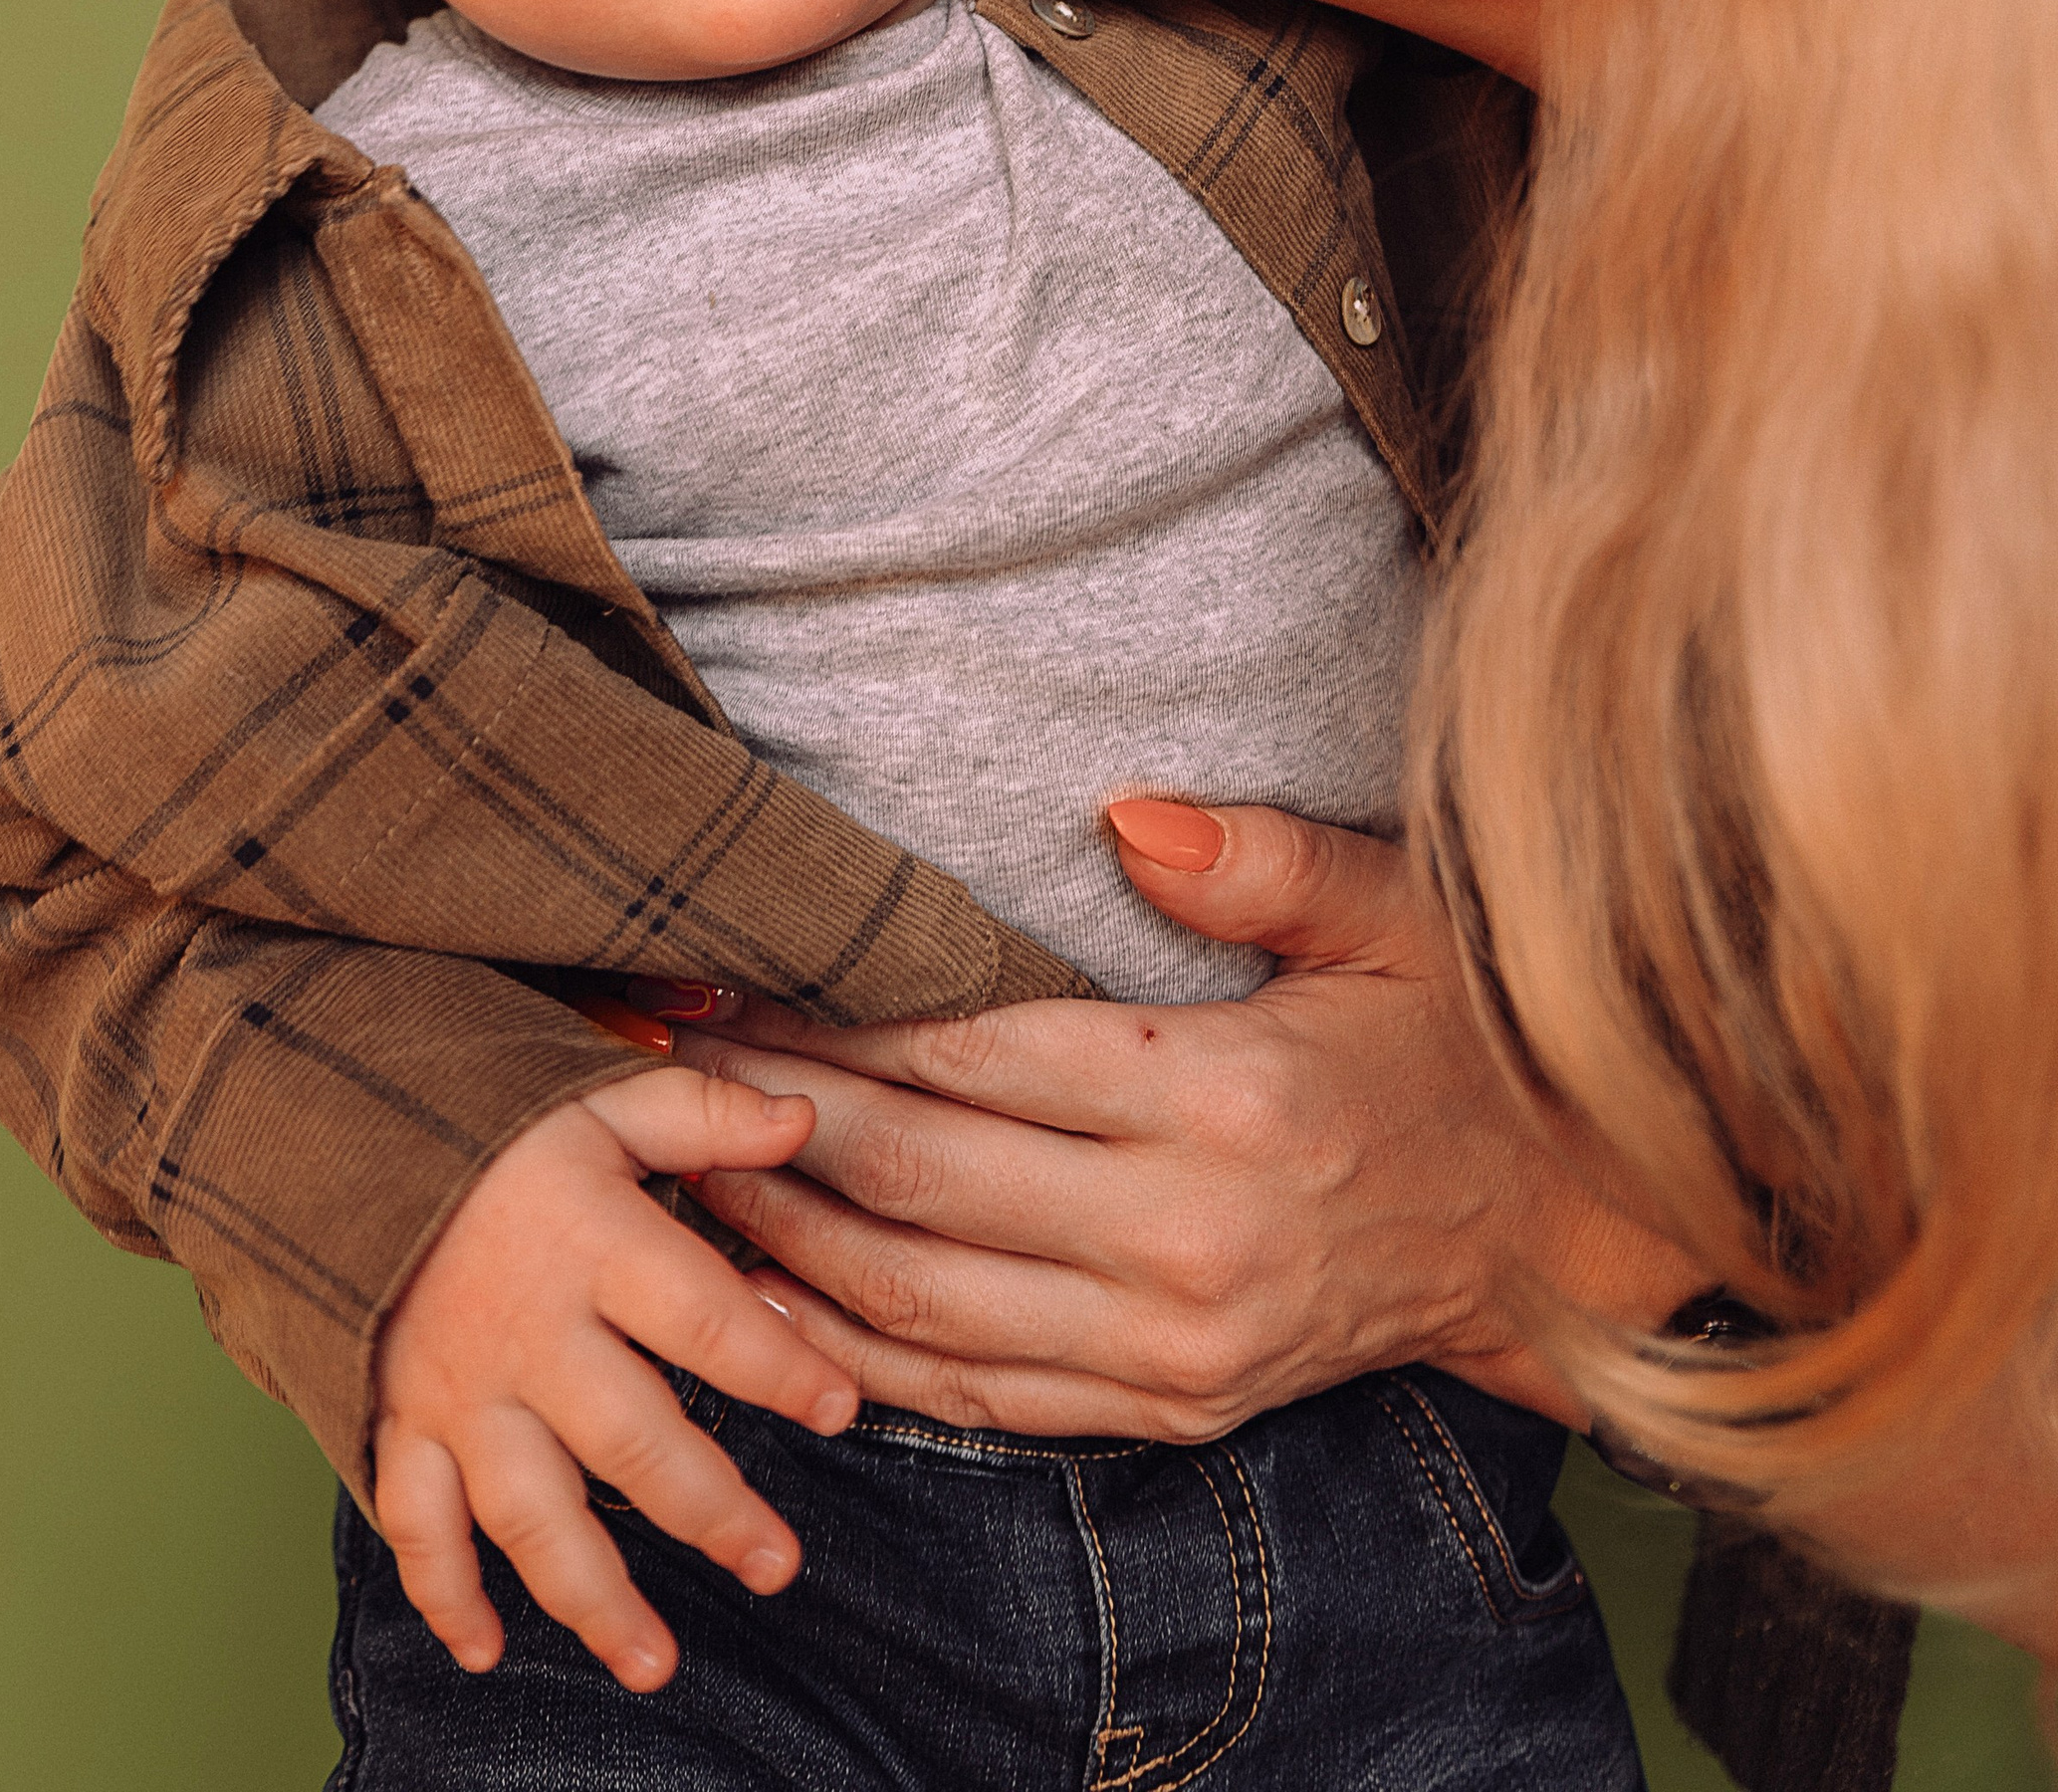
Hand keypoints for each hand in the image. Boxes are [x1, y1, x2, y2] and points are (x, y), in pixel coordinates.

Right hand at [370, 1067, 858, 1691]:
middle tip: (777, 1565)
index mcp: (590, 1241)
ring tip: (656, 1663)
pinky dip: (444, 1595)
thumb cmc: (487, 1119)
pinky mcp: (395, 1419)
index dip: (779, 1365)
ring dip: (593, 1599)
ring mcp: (456, 1387)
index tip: (839, 1408)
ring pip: (530, 1515)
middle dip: (711, 1512)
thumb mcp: (596, 1097)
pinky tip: (486, 1651)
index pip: (704, 1317)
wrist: (334, 1131)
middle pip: (632, 1442)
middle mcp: (526, 1330)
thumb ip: (700, 1115)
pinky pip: (415, 1525)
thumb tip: (802, 1116)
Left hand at [651, 802, 1696, 1437]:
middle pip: (918, 1182)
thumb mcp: (1393, 915)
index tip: (735, 973)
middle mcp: (1186, 1246)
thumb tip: (1119, 809)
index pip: (978, 1060)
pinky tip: (771, 1295)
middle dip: (775, 1118)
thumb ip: (1259, 858)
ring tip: (679, 1166)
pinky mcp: (1168, 1410)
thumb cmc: (1458, 1041)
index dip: (839, 1021)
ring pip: (918, 1305)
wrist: (1555, 1230)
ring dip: (782, 1241)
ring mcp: (1173, 1351)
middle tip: (665, 1058)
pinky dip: (855, 1355)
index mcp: (1229, 1104)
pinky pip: (974, 1398)